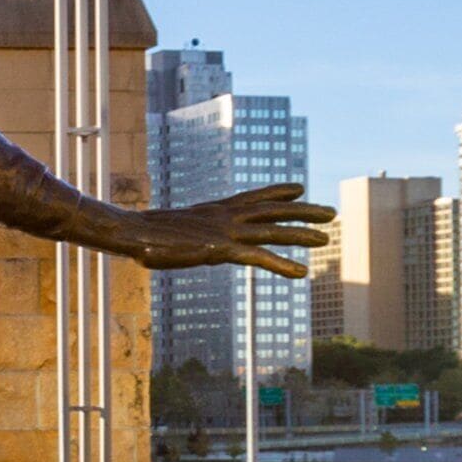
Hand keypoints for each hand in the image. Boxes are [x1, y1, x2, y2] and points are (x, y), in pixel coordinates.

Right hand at [122, 182, 330, 277]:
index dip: (277, 192)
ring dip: (301, 233)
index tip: (299, 188)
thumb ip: (183, 233)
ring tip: (326, 238)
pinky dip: (282, 264)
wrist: (131, 233)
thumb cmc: (143, 235)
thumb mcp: (169, 230)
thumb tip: (170, 239)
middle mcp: (225, 216)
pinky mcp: (221, 249)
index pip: (253, 197)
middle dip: (303, 210)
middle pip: (272, 210)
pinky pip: (259, 257)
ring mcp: (225, 231)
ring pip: (272, 230)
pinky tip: (302, 273)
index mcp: (215, 211)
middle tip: (331, 212)